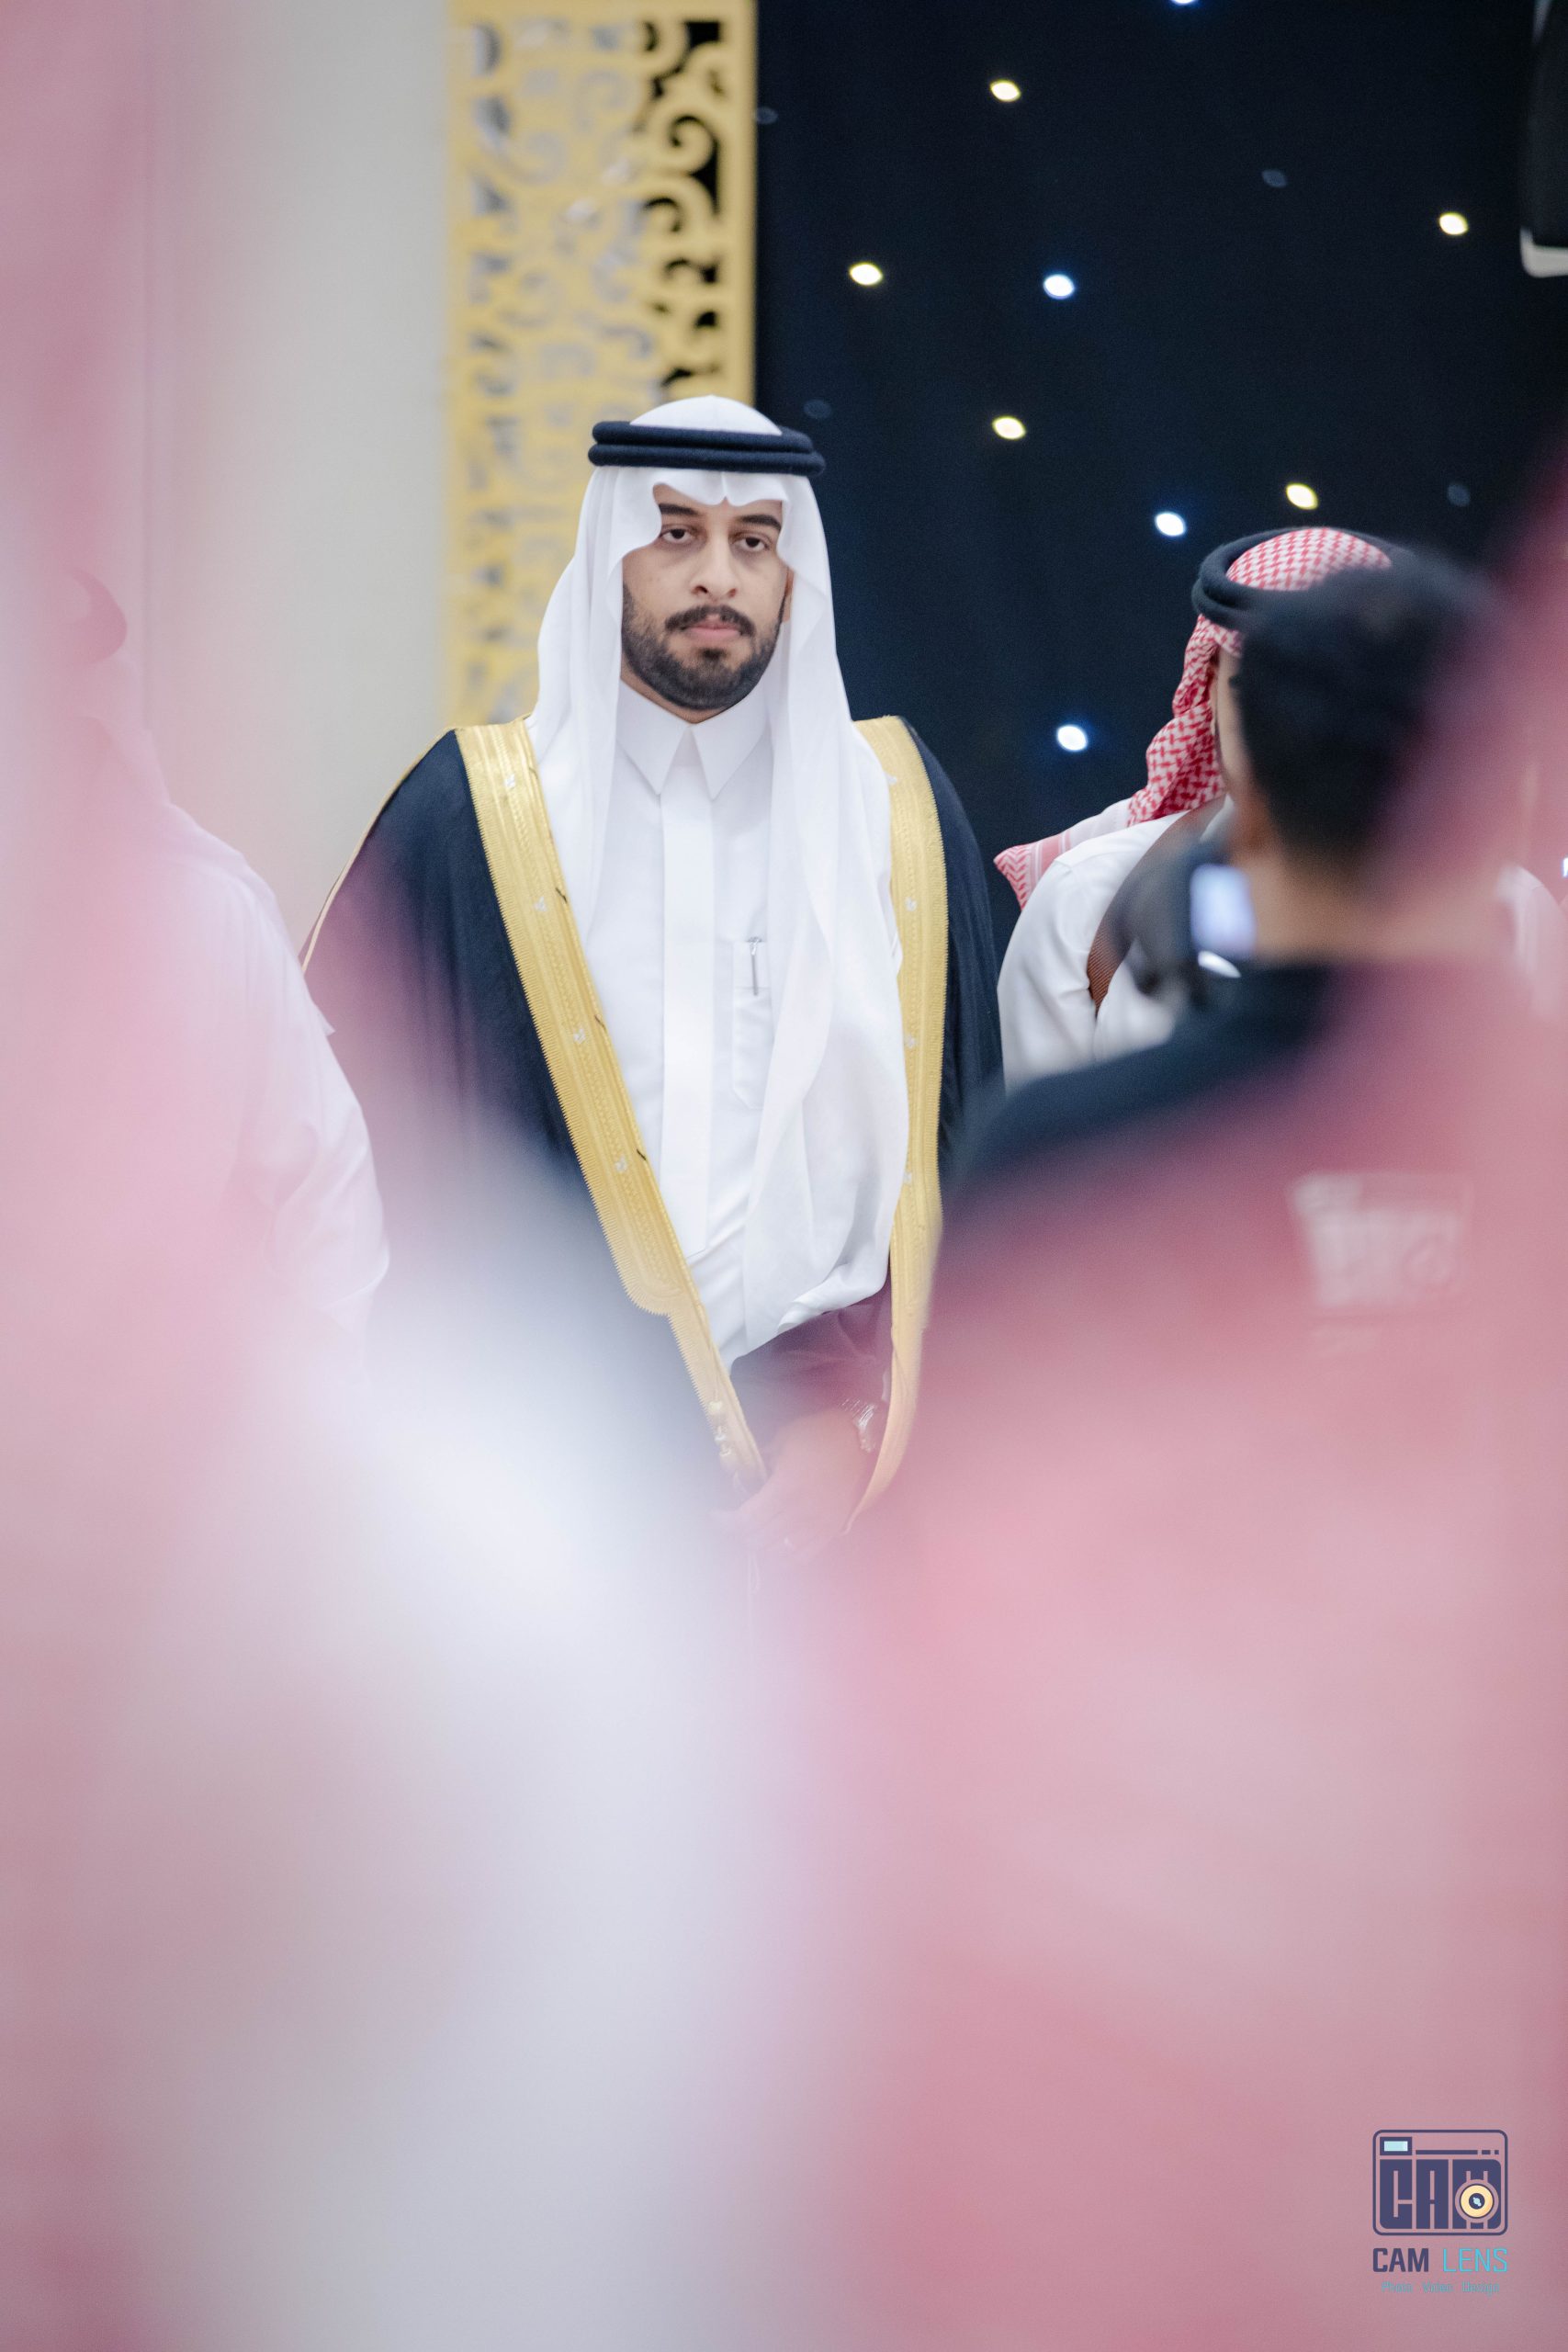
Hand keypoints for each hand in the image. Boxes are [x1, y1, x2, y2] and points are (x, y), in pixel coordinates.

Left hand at [714, 1406, 875, 1563]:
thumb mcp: (783, 1439)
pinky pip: (801, 1558)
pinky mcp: (830, 1532)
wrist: (863, 1442)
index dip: (724, 1523)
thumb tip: (733, 1470)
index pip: (745, 1521)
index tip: (716, 1516)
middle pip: (757, 1541)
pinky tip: (775, 1546)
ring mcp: (817, 1526)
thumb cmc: (820, 1435)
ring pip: (777, 1555)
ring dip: (760, 1547)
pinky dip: (783, 1558)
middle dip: (739, 1533)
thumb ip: (757, 1460)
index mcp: (785, 1488)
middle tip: (735, 1521)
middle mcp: (800, 1513)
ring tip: (755, 1532)